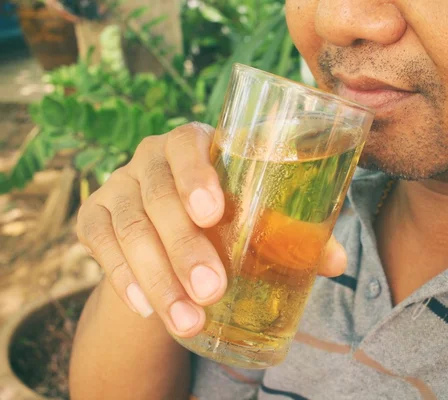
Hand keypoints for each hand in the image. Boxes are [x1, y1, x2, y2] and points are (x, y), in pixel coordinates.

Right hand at [76, 123, 347, 337]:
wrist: (170, 227)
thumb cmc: (224, 214)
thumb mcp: (253, 214)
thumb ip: (293, 232)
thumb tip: (337, 262)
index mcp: (194, 143)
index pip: (188, 144)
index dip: (197, 175)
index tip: (214, 214)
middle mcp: (150, 157)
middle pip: (158, 195)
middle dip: (184, 247)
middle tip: (213, 290)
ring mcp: (118, 184)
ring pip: (129, 227)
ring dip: (157, 277)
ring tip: (188, 321)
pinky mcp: (93, 215)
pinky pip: (98, 242)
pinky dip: (121, 277)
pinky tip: (145, 308)